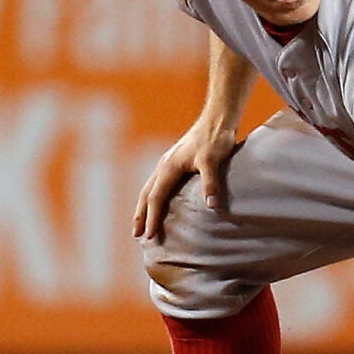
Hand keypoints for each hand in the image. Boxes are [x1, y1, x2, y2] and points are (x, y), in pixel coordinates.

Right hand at [133, 119, 240, 242]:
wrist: (218, 118)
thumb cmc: (215, 138)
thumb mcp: (213, 160)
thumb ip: (210, 183)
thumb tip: (211, 207)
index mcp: (169, 167)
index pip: (156, 198)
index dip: (151, 218)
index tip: (148, 236)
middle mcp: (164, 165)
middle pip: (146, 194)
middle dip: (140, 215)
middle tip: (136, 235)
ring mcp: (168, 162)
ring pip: (150, 188)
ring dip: (144, 207)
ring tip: (141, 223)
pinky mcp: (176, 161)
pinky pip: (159, 183)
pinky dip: (153, 197)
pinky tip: (159, 203)